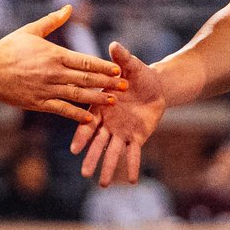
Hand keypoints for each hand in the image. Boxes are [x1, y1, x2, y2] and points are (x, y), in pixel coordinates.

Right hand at [0, 6, 125, 122]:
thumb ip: (53, 21)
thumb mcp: (31, 30)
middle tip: (125, 87)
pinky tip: (90, 117)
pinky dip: (76, 114)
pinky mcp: (38, 102)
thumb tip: (70, 7)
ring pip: (77, 95)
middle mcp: (54, 72)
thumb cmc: (8, 47)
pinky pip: (61, 109)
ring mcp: (47, 89)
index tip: (119, 70)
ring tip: (113, 101)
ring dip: (97, 99)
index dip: (104, 67)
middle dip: (108, 83)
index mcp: (55, 54)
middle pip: (87, 79)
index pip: (85, 62)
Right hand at [70, 41, 165, 185]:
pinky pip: (133, 155)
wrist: (155, 85)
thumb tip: (114, 45)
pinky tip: (130, 180)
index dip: (83, 136)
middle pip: (98, 143)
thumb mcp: (131, 65)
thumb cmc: (138, 74)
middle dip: (91, 157)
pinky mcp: (136, 138)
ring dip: (107, 167)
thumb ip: (121, 59)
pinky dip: (131, 167)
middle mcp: (108, 123)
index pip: (89, 123)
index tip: (75, 149)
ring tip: (101, 184)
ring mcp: (121, 132)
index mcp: (101, 107)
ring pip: (112, 152)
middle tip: (84, 173)